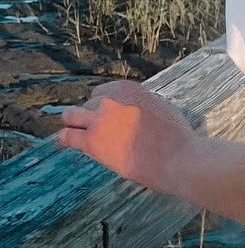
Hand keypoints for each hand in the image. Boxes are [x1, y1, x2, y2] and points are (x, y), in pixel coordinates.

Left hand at [56, 80, 199, 192]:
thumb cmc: (177, 138)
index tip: (106, 117)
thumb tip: (127, 114)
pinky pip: (68, 136)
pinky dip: (64, 139)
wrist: (178, 158)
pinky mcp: (92, 141)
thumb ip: (138, 105)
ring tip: (75, 133)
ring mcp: (99, 120)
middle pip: (88, 103)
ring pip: (71, 116)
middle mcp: (110, 99)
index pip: (103, 92)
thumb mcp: (159, 108)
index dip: (104, 106)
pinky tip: (62, 142)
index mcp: (128, 89)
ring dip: (75, 124)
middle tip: (93, 127)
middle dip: (89, 114)